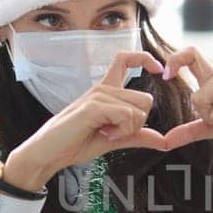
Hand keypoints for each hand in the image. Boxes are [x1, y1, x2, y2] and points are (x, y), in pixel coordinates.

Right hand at [2, 51, 168, 190]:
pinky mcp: (94, 106)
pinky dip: (120, 131)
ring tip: (105, 133)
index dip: (144, 59)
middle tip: (115, 132)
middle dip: (138, 123)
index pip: (125, 60)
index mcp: (106, 91)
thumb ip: (137, 136)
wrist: (49, 153)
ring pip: (138, 110)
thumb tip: (163, 140)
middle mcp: (103, 88)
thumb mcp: (113, 140)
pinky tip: (103, 134)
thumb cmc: (75, 143)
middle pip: (145, 99)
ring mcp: (98, 95)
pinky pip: (126, 116)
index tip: (158, 69)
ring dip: (128, 129)